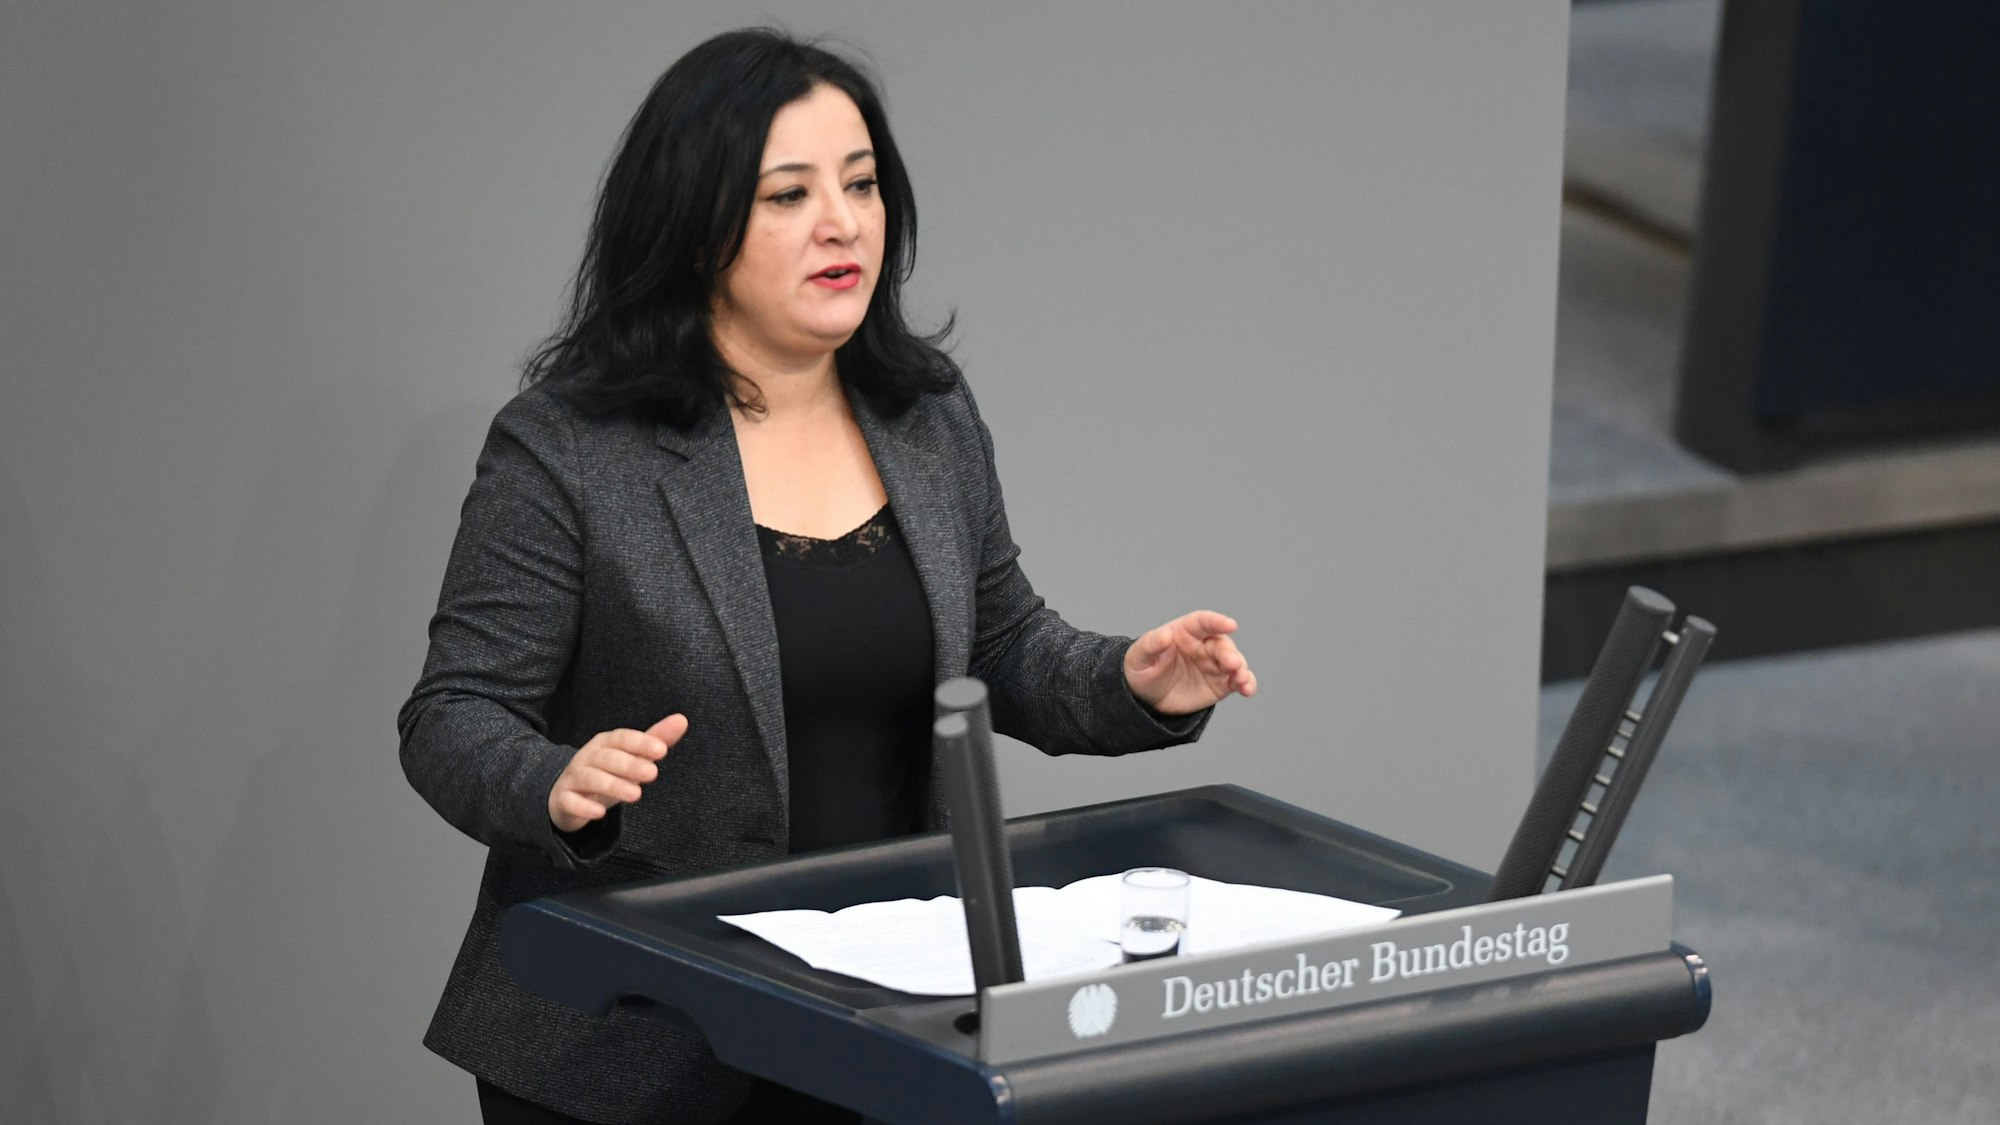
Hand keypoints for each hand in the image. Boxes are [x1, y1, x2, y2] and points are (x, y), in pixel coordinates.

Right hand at [547, 714, 686, 832]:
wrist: (565, 794)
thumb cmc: (606, 773)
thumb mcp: (631, 757)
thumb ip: (655, 740)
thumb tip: (681, 720)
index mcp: (605, 743)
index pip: (622, 738)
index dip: (640, 743)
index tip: (661, 750)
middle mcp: (588, 757)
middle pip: (608, 758)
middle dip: (630, 765)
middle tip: (652, 773)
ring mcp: (573, 777)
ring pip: (590, 778)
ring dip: (612, 785)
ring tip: (635, 794)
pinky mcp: (563, 799)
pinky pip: (570, 801)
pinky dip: (584, 807)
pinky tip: (600, 813)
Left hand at [1123, 610, 1257, 715]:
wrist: (1145, 697)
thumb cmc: (1142, 669)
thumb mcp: (1139, 657)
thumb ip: (1151, 644)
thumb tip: (1165, 634)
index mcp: (1185, 632)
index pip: (1204, 622)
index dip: (1217, 622)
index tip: (1231, 625)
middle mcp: (1203, 645)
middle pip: (1222, 644)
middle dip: (1230, 653)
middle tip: (1233, 664)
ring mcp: (1214, 664)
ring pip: (1234, 662)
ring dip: (1241, 669)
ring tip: (1242, 680)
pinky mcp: (1221, 684)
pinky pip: (1238, 681)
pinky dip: (1246, 684)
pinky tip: (1247, 689)